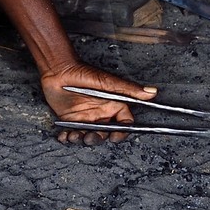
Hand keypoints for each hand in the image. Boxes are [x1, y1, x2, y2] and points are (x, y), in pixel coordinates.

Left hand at [40, 61, 156, 145]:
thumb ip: (128, 89)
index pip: (123, 123)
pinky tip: (63, 136)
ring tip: (74, 136)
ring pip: (88, 136)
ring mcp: (85, 118)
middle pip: (105, 134)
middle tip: (89, 136)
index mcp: (112, 106)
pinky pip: (71, 134)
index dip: (121, 132)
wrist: (58, 69)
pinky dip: (67, 138)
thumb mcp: (107, 82)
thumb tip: (152, 92)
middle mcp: (100, 114)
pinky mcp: (70, 121)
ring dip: (82, 140)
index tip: (114, 136)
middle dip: (98, 138)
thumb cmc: (83, 73)